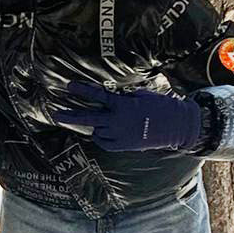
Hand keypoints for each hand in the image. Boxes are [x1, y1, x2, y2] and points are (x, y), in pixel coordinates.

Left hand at [49, 82, 203, 153]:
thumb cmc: (161, 107)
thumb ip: (124, 97)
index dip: (82, 90)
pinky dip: (102, 137)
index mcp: (123, 105)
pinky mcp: (123, 146)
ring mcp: (120, 135)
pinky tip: (107, 132)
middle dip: (70, 117)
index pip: (97, 96)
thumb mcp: (142, 95)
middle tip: (56, 115)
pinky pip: (104, 143)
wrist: (177, 126)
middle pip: (88, 119)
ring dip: (95, 126)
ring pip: (97, 131)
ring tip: (100, 122)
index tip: (68, 86)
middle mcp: (118, 121)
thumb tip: (111, 98)